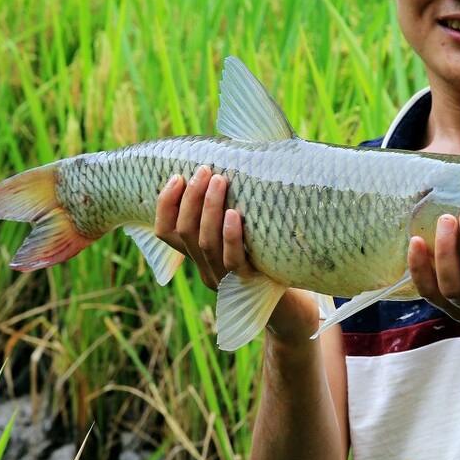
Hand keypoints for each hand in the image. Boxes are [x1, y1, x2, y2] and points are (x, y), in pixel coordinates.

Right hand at [154, 167, 319, 342]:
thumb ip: (232, 204)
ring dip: (208, 208)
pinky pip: (233, 260)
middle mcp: (207, 268)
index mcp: (199, 256)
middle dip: (191, 198)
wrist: (295, 305)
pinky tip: (235, 214)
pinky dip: (231, 235)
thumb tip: (236, 154)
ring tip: (220, 180)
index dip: (165, 205)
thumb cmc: (270, 256)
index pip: (166, 232)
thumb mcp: (245, 231)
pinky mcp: (251, 284)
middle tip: (204, 171)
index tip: (176, 176)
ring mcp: (227, 278)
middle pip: (185, 232)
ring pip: (206, 243)